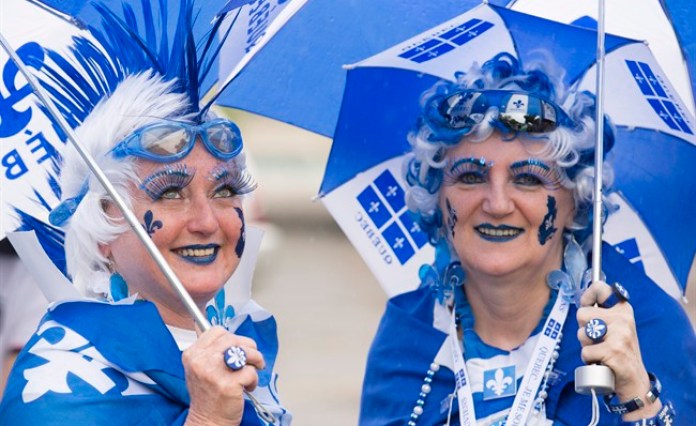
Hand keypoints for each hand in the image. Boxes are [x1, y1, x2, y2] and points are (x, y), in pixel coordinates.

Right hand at [183, 326, 264, 425]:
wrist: (207, 421)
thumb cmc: (207, 396)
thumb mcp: (199, 369)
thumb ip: (211, 351)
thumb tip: (230, 336)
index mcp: (193, 354)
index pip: (217, 331)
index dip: (232, 338)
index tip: (236, 348)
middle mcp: (201, 360)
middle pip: (234, 338)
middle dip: (248, 348)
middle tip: (250, 359)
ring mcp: (214, 372)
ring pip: (246, 351)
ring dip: (255, 360)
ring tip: (251, 370)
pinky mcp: (229, 384)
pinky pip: (251, 371)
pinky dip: (253, 379)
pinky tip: (246, 387)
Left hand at [576, 281, 660, 420]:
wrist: (634, 379)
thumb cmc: (618, 351)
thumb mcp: (616, 327)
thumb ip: (601, 313)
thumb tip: (583, 300)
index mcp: (623, 309)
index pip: (600, 288)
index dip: (587, 296)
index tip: (587, 305)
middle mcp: (623, 318)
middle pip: (581, 314)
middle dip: (583, 329)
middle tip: (598, 340)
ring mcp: (619, 334)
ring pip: (581, 333)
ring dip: (586, 345)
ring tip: (601, 350)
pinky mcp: (613, 350)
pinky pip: (585, 352)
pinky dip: (589, 359)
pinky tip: (602, 361)